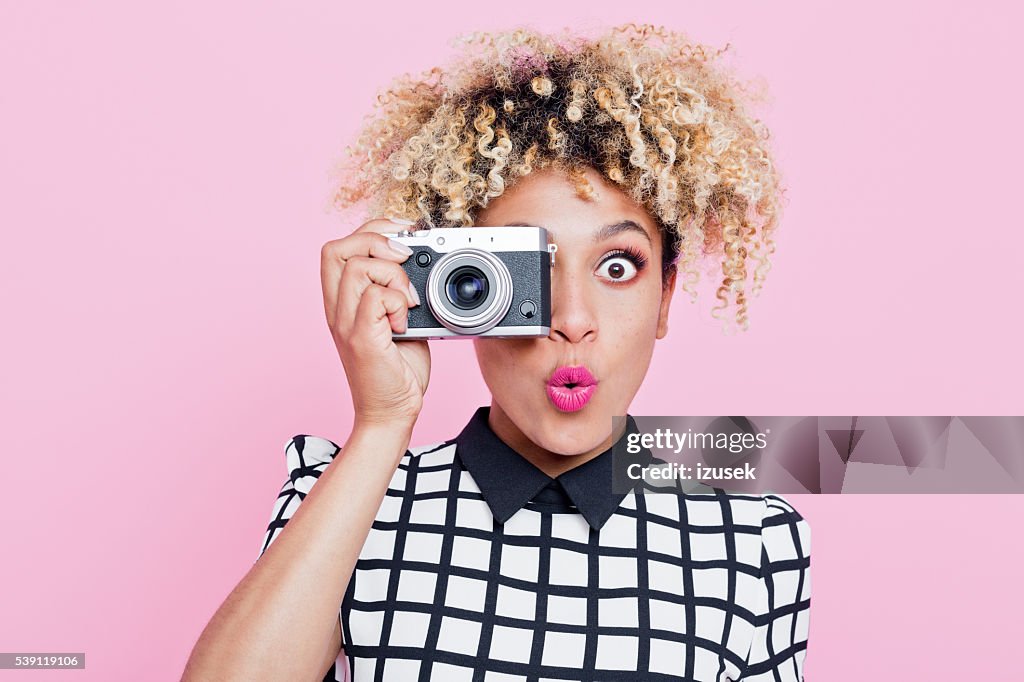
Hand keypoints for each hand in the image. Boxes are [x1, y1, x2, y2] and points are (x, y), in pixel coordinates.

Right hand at [321, 219, 429, 429]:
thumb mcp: (399, 321)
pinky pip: (374, 297)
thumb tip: (421, 262)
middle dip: (377, 240)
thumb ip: (399, 292)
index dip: (371, 230)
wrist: (391, 414)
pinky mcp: (361, 339)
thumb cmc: (397, 371)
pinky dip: (398, 301)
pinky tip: (406, 322)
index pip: (338, 246)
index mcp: (342, 302)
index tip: (403, 236)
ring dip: (393, 275)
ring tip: (408, 301)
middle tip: (406, 260)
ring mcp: (345, 324)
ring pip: (358, 266)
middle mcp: (337, 310)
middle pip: (336, 247)